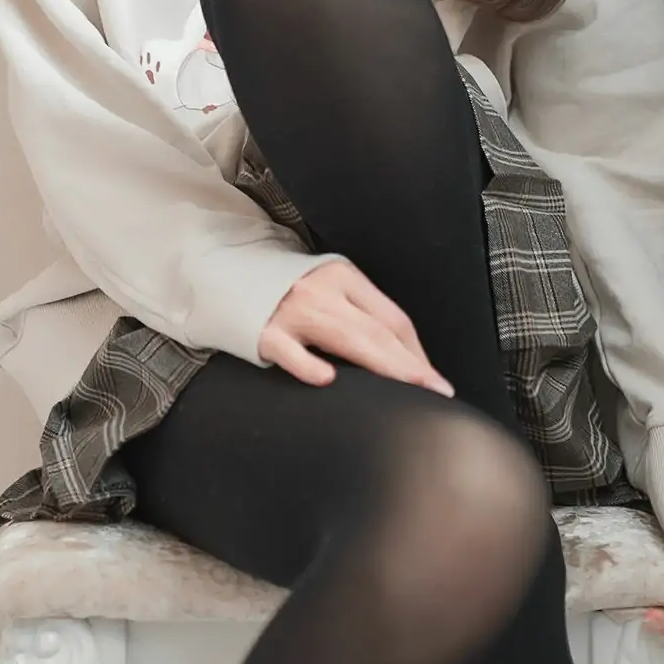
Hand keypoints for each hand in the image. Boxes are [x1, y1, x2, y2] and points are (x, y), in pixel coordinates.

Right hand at [259, 258, 455, 398]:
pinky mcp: (265, 333)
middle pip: (377, 331)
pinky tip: (326, 379)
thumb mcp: (328, 287)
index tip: (433, 379)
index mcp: (344, 277)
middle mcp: (323, 291)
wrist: (228, 273)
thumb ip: (358, 312)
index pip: (392, 318)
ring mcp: (293, 312)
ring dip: (384, 366)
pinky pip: (289, 352)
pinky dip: (308, 365)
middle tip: (436, 391)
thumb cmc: (288, 290)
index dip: (417, 352)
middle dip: (411, 364)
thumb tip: (402, 356)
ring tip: (410, 388)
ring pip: (347, 339)